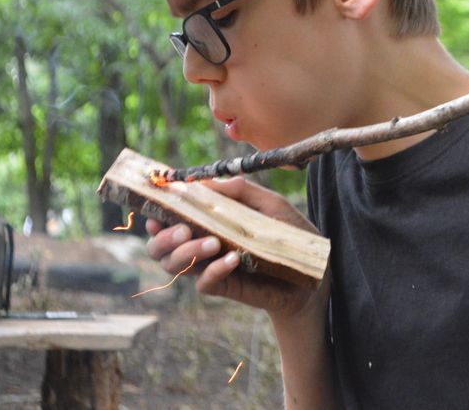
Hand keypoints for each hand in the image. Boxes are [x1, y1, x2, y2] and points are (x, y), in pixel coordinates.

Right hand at [145, 177, 327, 319]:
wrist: (312, 271)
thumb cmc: (289, 234)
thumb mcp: (270, 205)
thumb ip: (242, 191)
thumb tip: (209, 182)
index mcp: (207, 221)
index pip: (169, 219)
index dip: (155, 213)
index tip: (156, 205)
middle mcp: (202, 244)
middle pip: (159, 247)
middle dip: (163, 237)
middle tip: (184, 228)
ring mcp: (211, 267)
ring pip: (175, 265)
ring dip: (187, 252)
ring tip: (214, 242)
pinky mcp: (225, 286)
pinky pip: (204, 282)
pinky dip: (212, 270)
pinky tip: (232, 260)